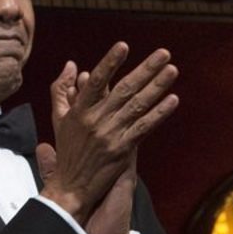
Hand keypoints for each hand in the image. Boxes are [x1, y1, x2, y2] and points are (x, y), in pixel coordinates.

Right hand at [36, 43, 177, 224]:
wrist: (71, 187)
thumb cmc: (67, 151)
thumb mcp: (59, 119)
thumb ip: (63, 90)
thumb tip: (72, 65)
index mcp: (79, 111)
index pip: (96, 81)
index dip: (110, 63)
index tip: (123, 46)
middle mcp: (95, 120)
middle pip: (124, 89)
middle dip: (145, 69)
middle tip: (163, 53)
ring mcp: (110, 135)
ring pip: (137, 106)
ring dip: (157, 87)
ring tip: (172, 70)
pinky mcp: (122, 150)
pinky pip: (144, 127)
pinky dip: (159, 113)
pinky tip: (172, 100)